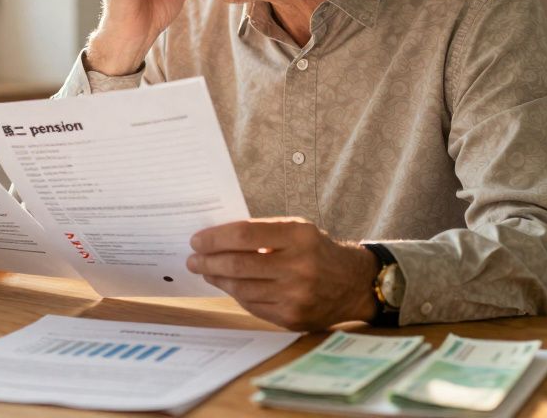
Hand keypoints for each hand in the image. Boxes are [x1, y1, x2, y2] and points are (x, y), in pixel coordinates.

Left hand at [187, 218, 378, 330]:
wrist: (354, 283)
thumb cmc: (317, 250)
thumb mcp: (296, 230)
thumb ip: (261, 233)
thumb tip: (216, 239)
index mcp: (299, 236)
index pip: (244, 235)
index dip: (215, 238)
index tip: (197, 240)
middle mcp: (299, 266)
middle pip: (238, 264)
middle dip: (208, 261)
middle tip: (193, 259)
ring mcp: (296, 296)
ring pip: (241, 288)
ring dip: (217, 279)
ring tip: (206, 270)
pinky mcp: (293, 317)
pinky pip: (252, 306)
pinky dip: (236, 294)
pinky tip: (228, 285)